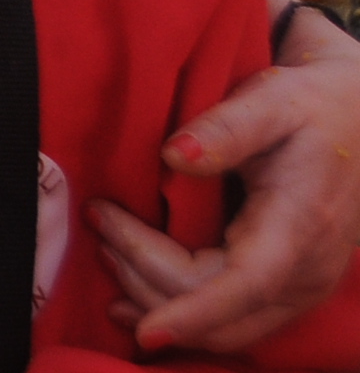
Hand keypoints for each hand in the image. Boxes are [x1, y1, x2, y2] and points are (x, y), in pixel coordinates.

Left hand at [95, 3, 359, 350]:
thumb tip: (174, 155)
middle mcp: (305, 273)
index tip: (147, 331)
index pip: (245, 285)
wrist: (353, 122)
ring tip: (105, 250)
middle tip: (98, 222)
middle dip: (146, 278)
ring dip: (156, 299)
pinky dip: (180, 312)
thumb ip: (224, 129)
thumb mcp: (271, 101)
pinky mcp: (286, 291)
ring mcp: (299, 289)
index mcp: (299, 227)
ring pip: (221, 329)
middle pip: (216, 309)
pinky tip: (135, 297)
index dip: (194, 313)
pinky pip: (231, 323)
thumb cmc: (308, 109)